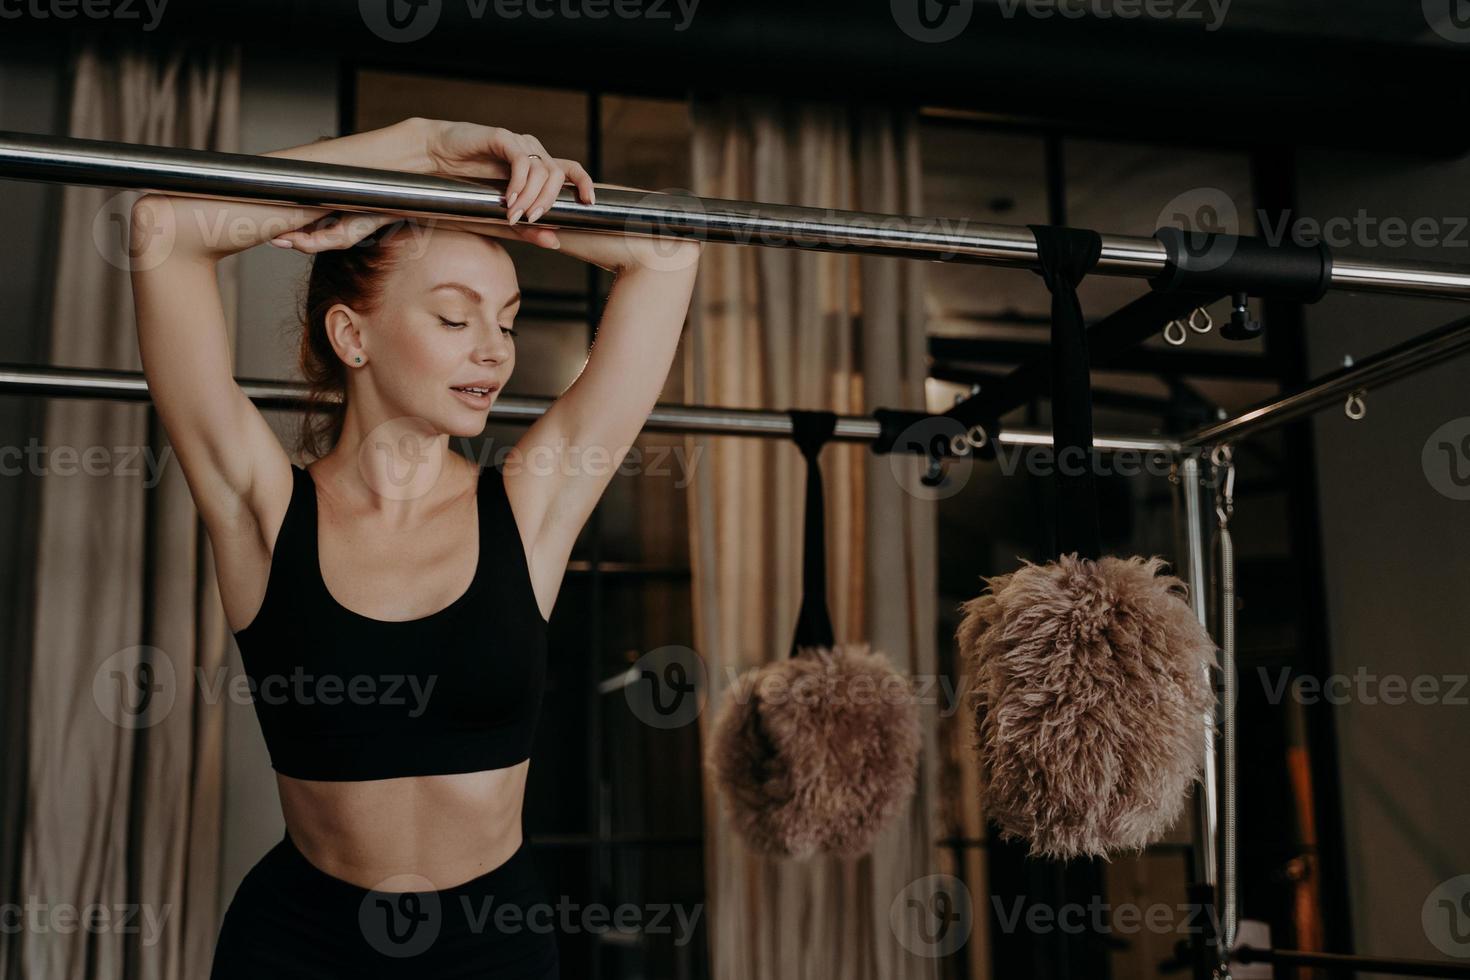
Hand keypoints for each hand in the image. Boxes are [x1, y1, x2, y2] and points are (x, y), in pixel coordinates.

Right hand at [424, 120, 594, 227]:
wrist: (434, 158)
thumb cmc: (466, 184)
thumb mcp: (500, 213)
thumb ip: (526, 228)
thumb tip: (554, 243)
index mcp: (536, 165)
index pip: (570, 169)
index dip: (584, 182)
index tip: (589, 202)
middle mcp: (531, 151)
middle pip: (558, 174)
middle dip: (549, 201)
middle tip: (532, 220)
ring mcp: (518, 143)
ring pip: (541, 170)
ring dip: (531, 197)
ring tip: (514, 214)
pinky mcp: (502, 138)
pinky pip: (521, 161)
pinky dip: (519, 183)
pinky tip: (508, 199)